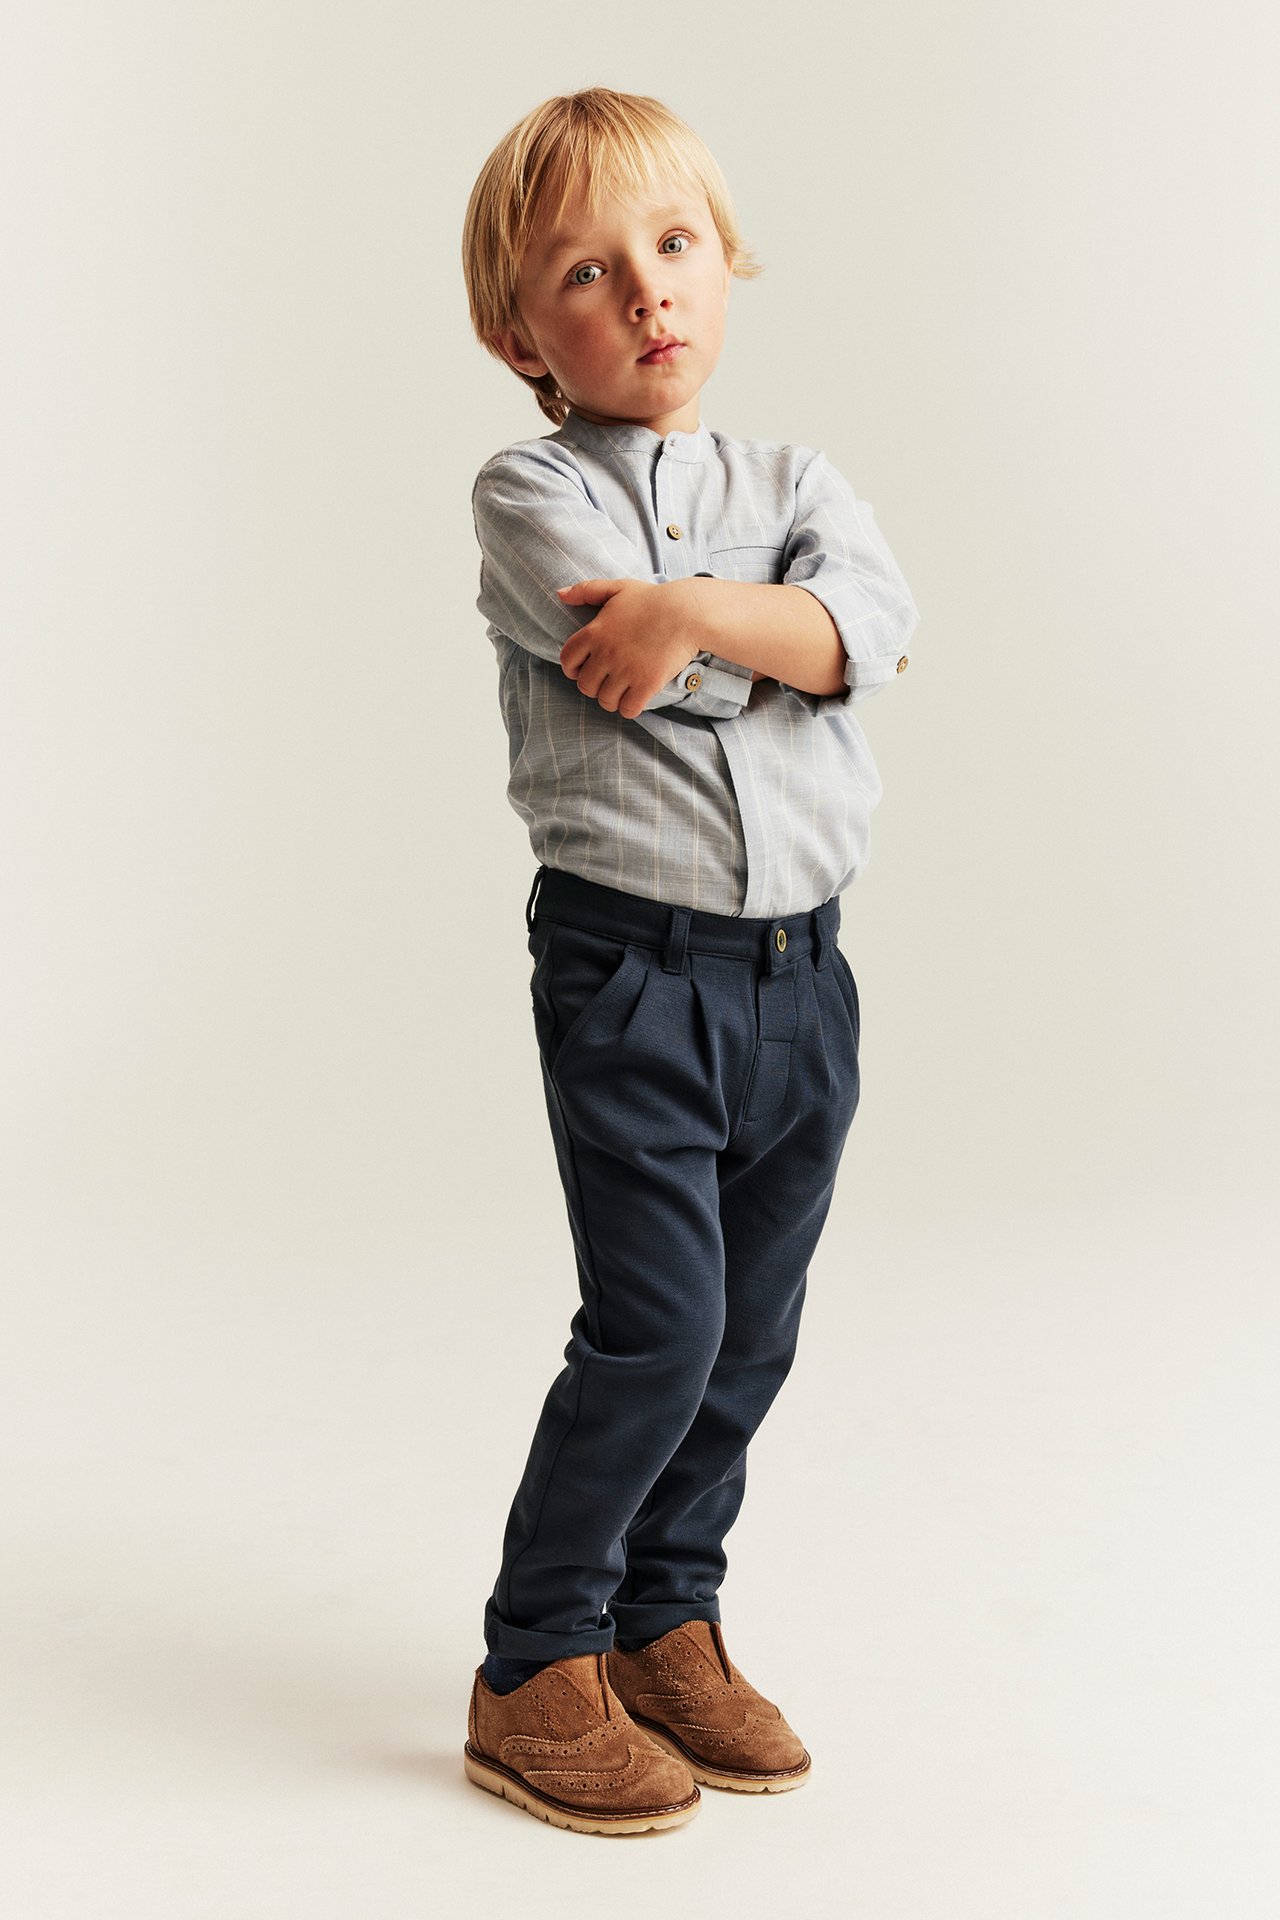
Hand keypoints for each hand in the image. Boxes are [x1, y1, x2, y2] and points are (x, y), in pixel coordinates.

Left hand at [556, 578, 705, 719]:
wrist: (687, 612)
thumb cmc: (653, 599)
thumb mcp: (618, 588)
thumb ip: (586, 590)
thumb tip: (560, 594)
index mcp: (594, 632)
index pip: (568, 661)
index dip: (573, 669)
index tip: (584, 669)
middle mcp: (606, 654)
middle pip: (585, 686)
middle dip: (594, 686)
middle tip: (607, 681)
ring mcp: (626, 671)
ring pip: (605, 701)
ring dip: (611, 699)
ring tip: (622, 691)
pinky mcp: (646, 684)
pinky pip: (628, 709)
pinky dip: (629, 708)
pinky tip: (636, 699)